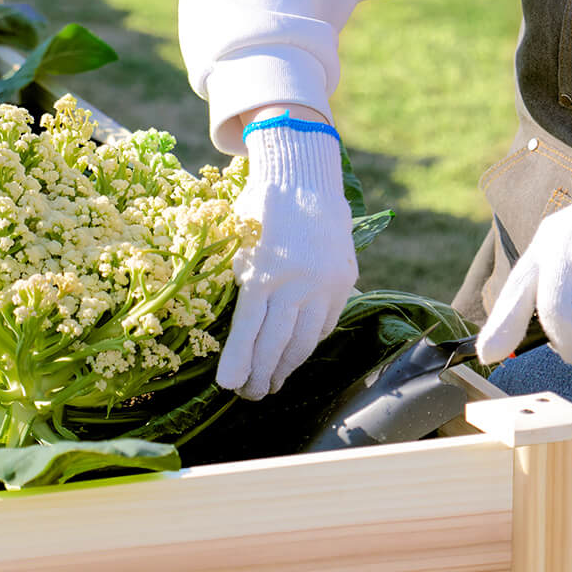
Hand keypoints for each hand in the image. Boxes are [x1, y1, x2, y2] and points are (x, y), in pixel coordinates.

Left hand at [217, 118, 356, 398]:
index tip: (228, 386)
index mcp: (262, 271)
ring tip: (273, 382)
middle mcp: (296, 281)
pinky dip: (309, 341)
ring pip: (305, 339)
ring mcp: (324, 283)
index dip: (238, 362)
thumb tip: (230, 332)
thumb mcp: (235, 241)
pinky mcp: (343, 281)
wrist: (304, 177)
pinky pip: (325, 322)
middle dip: (261, 374)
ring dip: (287, 366)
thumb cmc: (258, 209)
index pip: (248, 329)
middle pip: (277, 342)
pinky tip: (296, 352)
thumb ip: (236, 283)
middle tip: (250, 394)